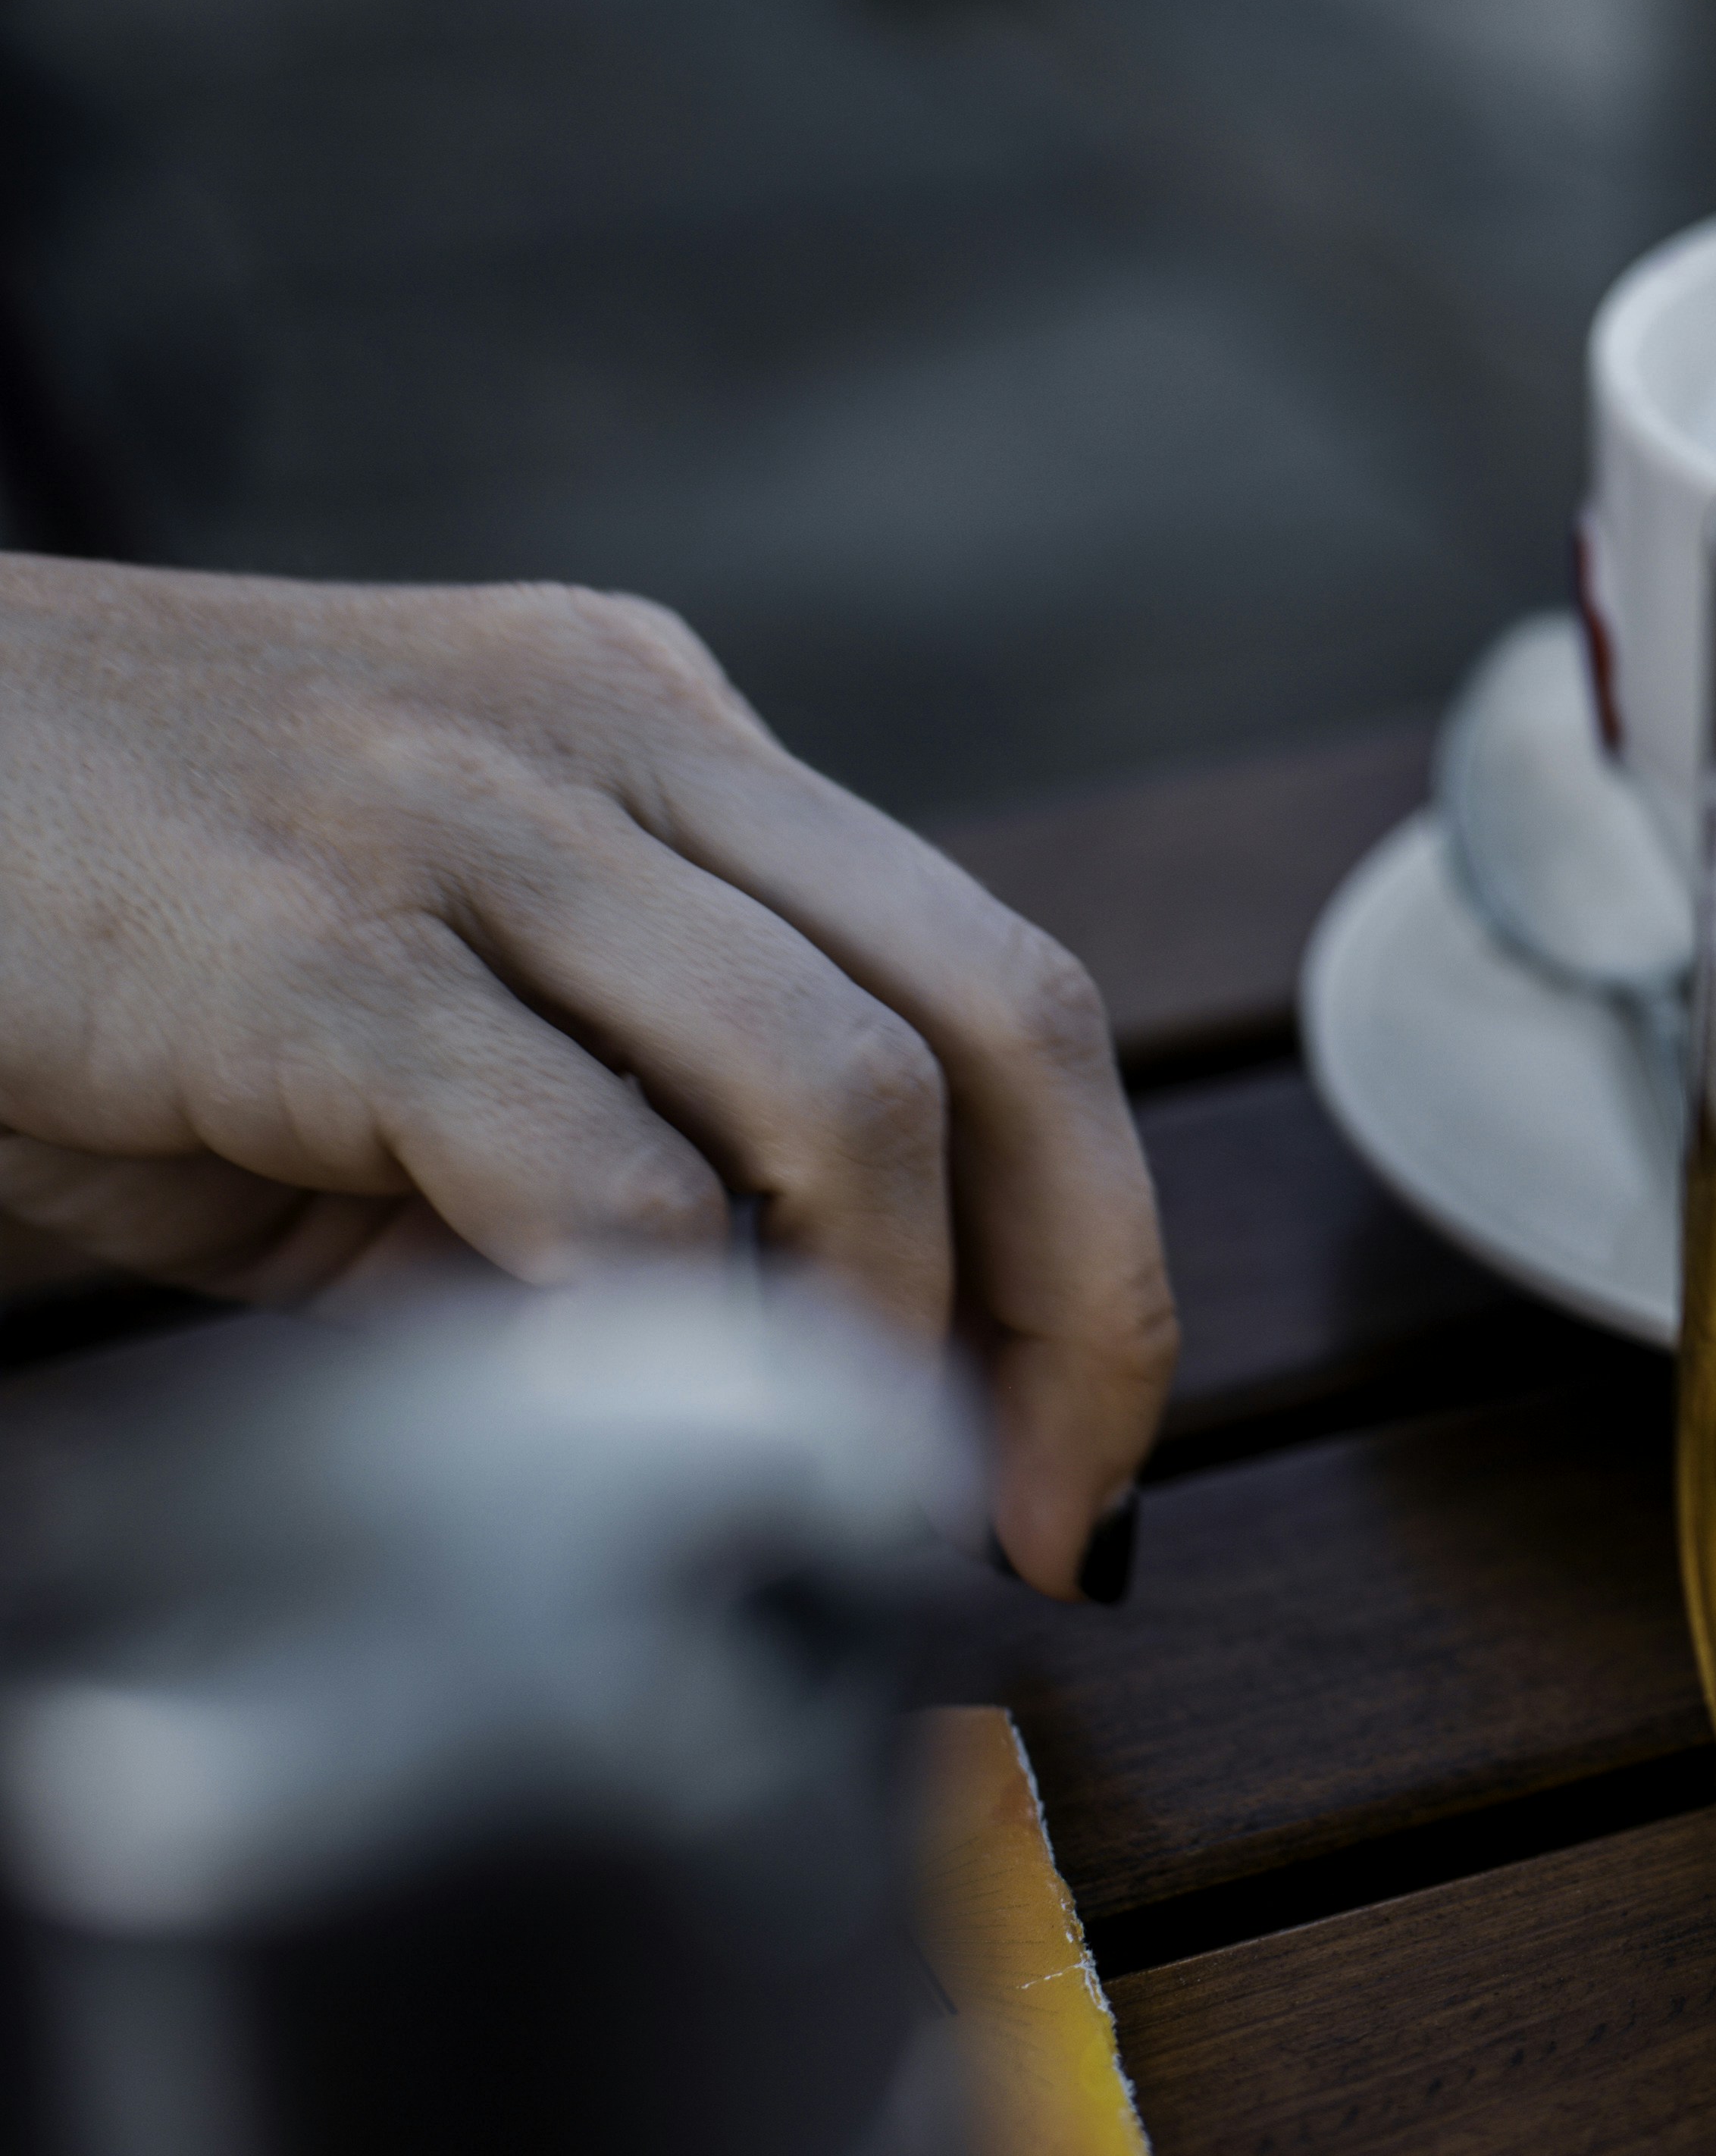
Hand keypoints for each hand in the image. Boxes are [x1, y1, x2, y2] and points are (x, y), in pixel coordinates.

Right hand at [0, 556, 1175, 1600]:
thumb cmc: (77, 922)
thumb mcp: (393, 1013)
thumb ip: (578, 1145)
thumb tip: (764, 1363)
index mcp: (662, 735)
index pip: (991, 974)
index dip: (1086, 1222)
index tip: (1078, 1430)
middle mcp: (618, 739)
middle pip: (1004, 1013)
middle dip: (1083, 1290)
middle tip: (1051, 1509)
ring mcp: (477, 822)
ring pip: (850, 1086)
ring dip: (896, 1336)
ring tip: (866, 1498)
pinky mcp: (320, 948)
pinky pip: (598, 1169)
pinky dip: (675, 1335)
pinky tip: (663, 1438)